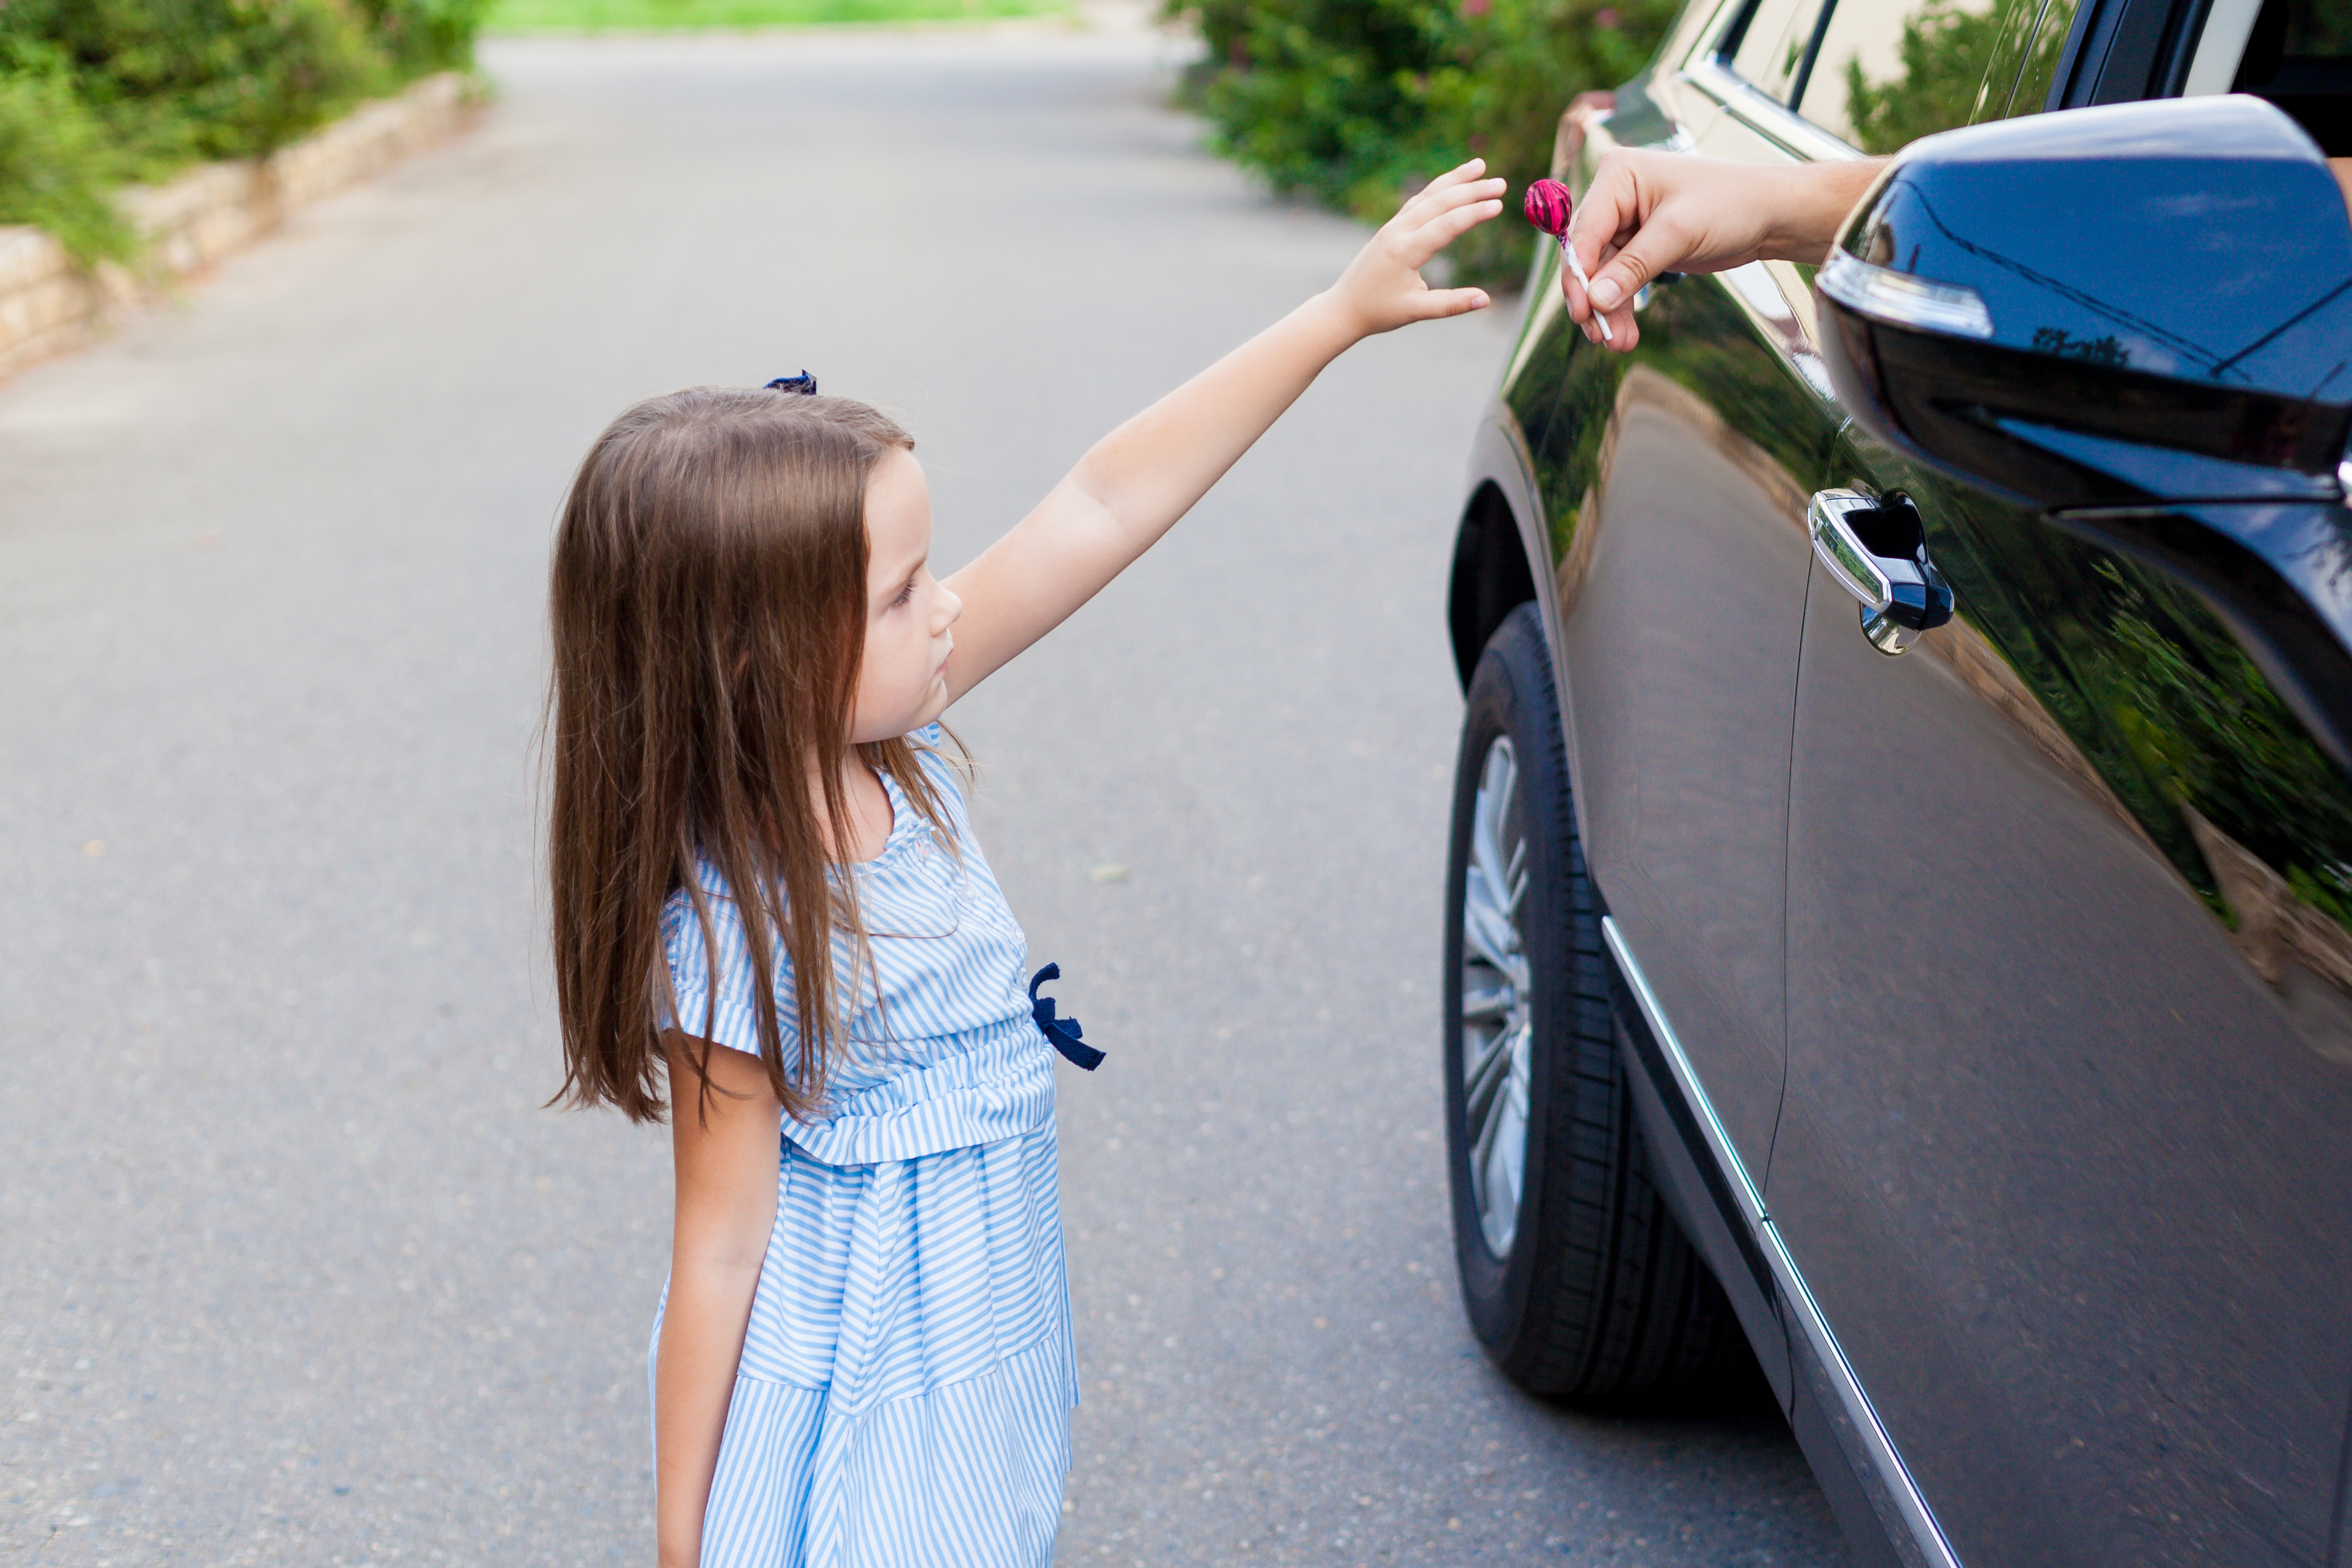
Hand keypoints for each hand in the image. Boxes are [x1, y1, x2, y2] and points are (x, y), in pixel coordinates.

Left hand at [1324, 159, 1504, 337]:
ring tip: (1480, 166)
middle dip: (1471, 190)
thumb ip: (1451, 304)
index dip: (1473, 214)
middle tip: (1501, 183)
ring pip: (1427, 196)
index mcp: (1404, 252)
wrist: (1344, 307)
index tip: (1498, 204)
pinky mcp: (1391, 227)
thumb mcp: (1415, 311)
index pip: (1445, 226)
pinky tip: (1453, 182)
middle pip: (1438, 203)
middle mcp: (1397, 232)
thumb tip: (1486, 300)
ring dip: (1454, 180)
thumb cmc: (1378, 312)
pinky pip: (1417, 201)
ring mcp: (1392, 226)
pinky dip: (1437, 189)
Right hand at [1563, 149, 1887, 350]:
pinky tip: (1626, 334)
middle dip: (1594, 300)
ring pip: (1602, 277)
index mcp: (1618, 176)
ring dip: (1608, 311)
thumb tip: (1596, 300)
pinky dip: (1623, 308)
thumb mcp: (1679, 232)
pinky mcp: (1641, 248)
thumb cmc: (1731, 203)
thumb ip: (1633, 267)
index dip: (1578, 274)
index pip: (1584, 230)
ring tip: (1618, 343)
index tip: (1583, 311)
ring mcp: (1627, 224)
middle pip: (1588, 257)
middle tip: (1600, 336)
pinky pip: (1621, 283)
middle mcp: (1616, 198)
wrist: (1771, 213)